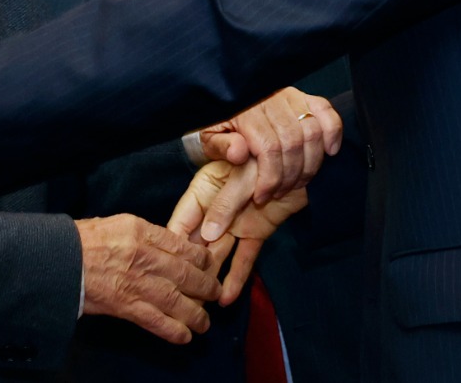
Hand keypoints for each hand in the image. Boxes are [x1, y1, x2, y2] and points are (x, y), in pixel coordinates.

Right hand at [77, 214, 222, 343]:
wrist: (58, 260)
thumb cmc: (85, 239)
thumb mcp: (120, 223)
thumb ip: (147, 233)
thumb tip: (170, 245)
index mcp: (143, 232)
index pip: (183, 246)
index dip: (202, 258)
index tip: (210, 265)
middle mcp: (145, 257)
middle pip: (186, 273)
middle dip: (206, 285)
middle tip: (216, 293)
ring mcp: (137, 283)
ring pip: (177, 300)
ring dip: (196, 313)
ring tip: (205, 323)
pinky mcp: (126, 306)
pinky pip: (156, 321)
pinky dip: (173, 330)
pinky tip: (185, 336)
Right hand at [168, 160, 306, 304]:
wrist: (300, 155)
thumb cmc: (263, 154)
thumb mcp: (240, 175)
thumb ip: (225, 203)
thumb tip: (208, 236)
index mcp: (202, 191)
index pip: (181, 221)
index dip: (172, 244)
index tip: (160, 267)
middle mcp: (214, 210)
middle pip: (196, 243)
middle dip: (188, 269)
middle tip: (179, 297)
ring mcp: (235, 223)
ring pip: (218, 254)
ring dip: (210, 278)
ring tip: (199, 305)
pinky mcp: (255, 232)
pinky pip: (244, 257)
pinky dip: (237, 277)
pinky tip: (228, 298)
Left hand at [197, 87, 339, 207]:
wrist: (224, 99)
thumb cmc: (217, 124)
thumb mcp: (208, 137)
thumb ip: (221, 146)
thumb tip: (239, 152)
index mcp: (246, 111)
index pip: (268, 148)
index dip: (269, 178)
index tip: (261, 197)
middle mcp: (271, 99)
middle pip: (293, 143)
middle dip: (289, 176)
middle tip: (278, 193)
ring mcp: (290, 96)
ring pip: (312, 131)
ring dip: (310, 163)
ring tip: (296, 181)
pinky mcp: (303, 96)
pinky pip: (325, 110)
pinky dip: (332, 132)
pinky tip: (329, 152)